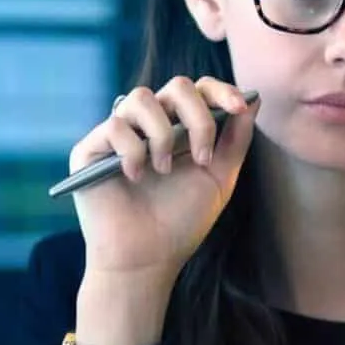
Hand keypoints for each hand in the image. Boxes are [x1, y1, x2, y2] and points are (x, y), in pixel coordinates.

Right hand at [69, 76, 257, 278]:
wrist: (148, 258)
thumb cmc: (182, 221)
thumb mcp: (219, 178)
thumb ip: (235, 139)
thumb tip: (254, 97)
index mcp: (180, 127)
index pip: (199, 90)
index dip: (221, 90)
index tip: (240, 106)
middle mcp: (149, 124)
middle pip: (176, 86)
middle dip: (198, 117)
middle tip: (201, 158)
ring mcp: (119, 134)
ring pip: (141, 98)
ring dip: (162, 135)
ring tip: (164, 171)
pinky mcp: (90, 148)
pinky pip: (114, 126)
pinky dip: (132, 150)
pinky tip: (136, 177)